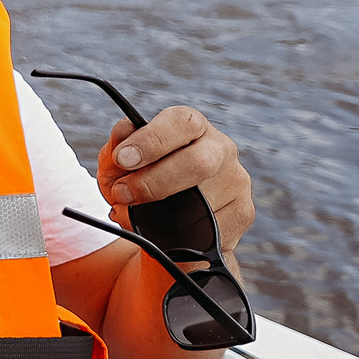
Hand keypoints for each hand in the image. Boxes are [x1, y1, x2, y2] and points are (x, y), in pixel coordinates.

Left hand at [97, 106, 254, 256]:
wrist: (160, 225)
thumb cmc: (139, 182)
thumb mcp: (118, 165)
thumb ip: (116, 147)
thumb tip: (124, 132)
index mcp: (191, 127)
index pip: (181, 122)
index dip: (152, 140)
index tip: (123, 159)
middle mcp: (220, 149)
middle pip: (200, 162)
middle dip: (156, 181)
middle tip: (123, 194)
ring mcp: (236, 181)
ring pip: (203, 202)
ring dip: (160, 215)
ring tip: (132, 217)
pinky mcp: (242, 213)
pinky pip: (209, 230)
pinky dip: (177, 236)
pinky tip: (160, 233)